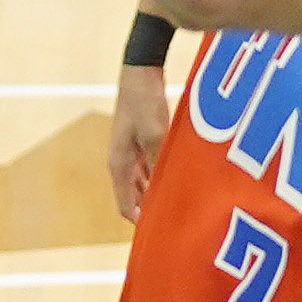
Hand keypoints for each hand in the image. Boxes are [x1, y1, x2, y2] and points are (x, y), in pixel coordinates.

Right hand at [110, 57, 170, 221]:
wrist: (141, 68)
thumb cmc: (144, 100)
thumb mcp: (155, 136)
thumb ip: (159, 165)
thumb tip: (167, 193)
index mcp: (118, 165)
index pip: (126, 207)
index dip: (142, 223)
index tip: (164, 233)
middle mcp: (122, 162)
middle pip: (135, 198)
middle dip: (153, 210)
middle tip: (179, 221)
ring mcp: (132, 151)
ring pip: (144, 183)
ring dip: (159, 193)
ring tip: (183, 203)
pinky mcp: (142, 141)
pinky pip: (151, 168)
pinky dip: (163, 176)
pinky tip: (181, 179)